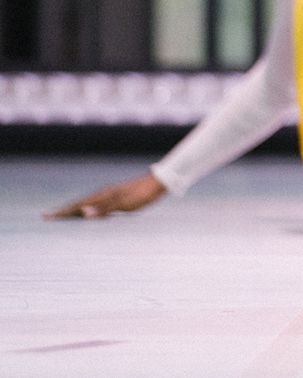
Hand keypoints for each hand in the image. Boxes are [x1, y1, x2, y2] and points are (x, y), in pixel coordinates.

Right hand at [46, 173, 165, 219]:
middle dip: (63, 211)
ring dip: (73, 210)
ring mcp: (109, 195)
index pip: (77, 205)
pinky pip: (96, 205)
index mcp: (102, 196)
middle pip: (78, 204)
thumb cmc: (142, 194)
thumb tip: (84, 213)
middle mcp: (102, 194)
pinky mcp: (116, 197)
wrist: (158, 183)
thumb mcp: (124, 203)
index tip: (48, 216)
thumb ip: (104, 208)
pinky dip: (86, 209)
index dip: (63, 212)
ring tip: (62, 215)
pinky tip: (87, 213)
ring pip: (86, 204)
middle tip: (47, 215)